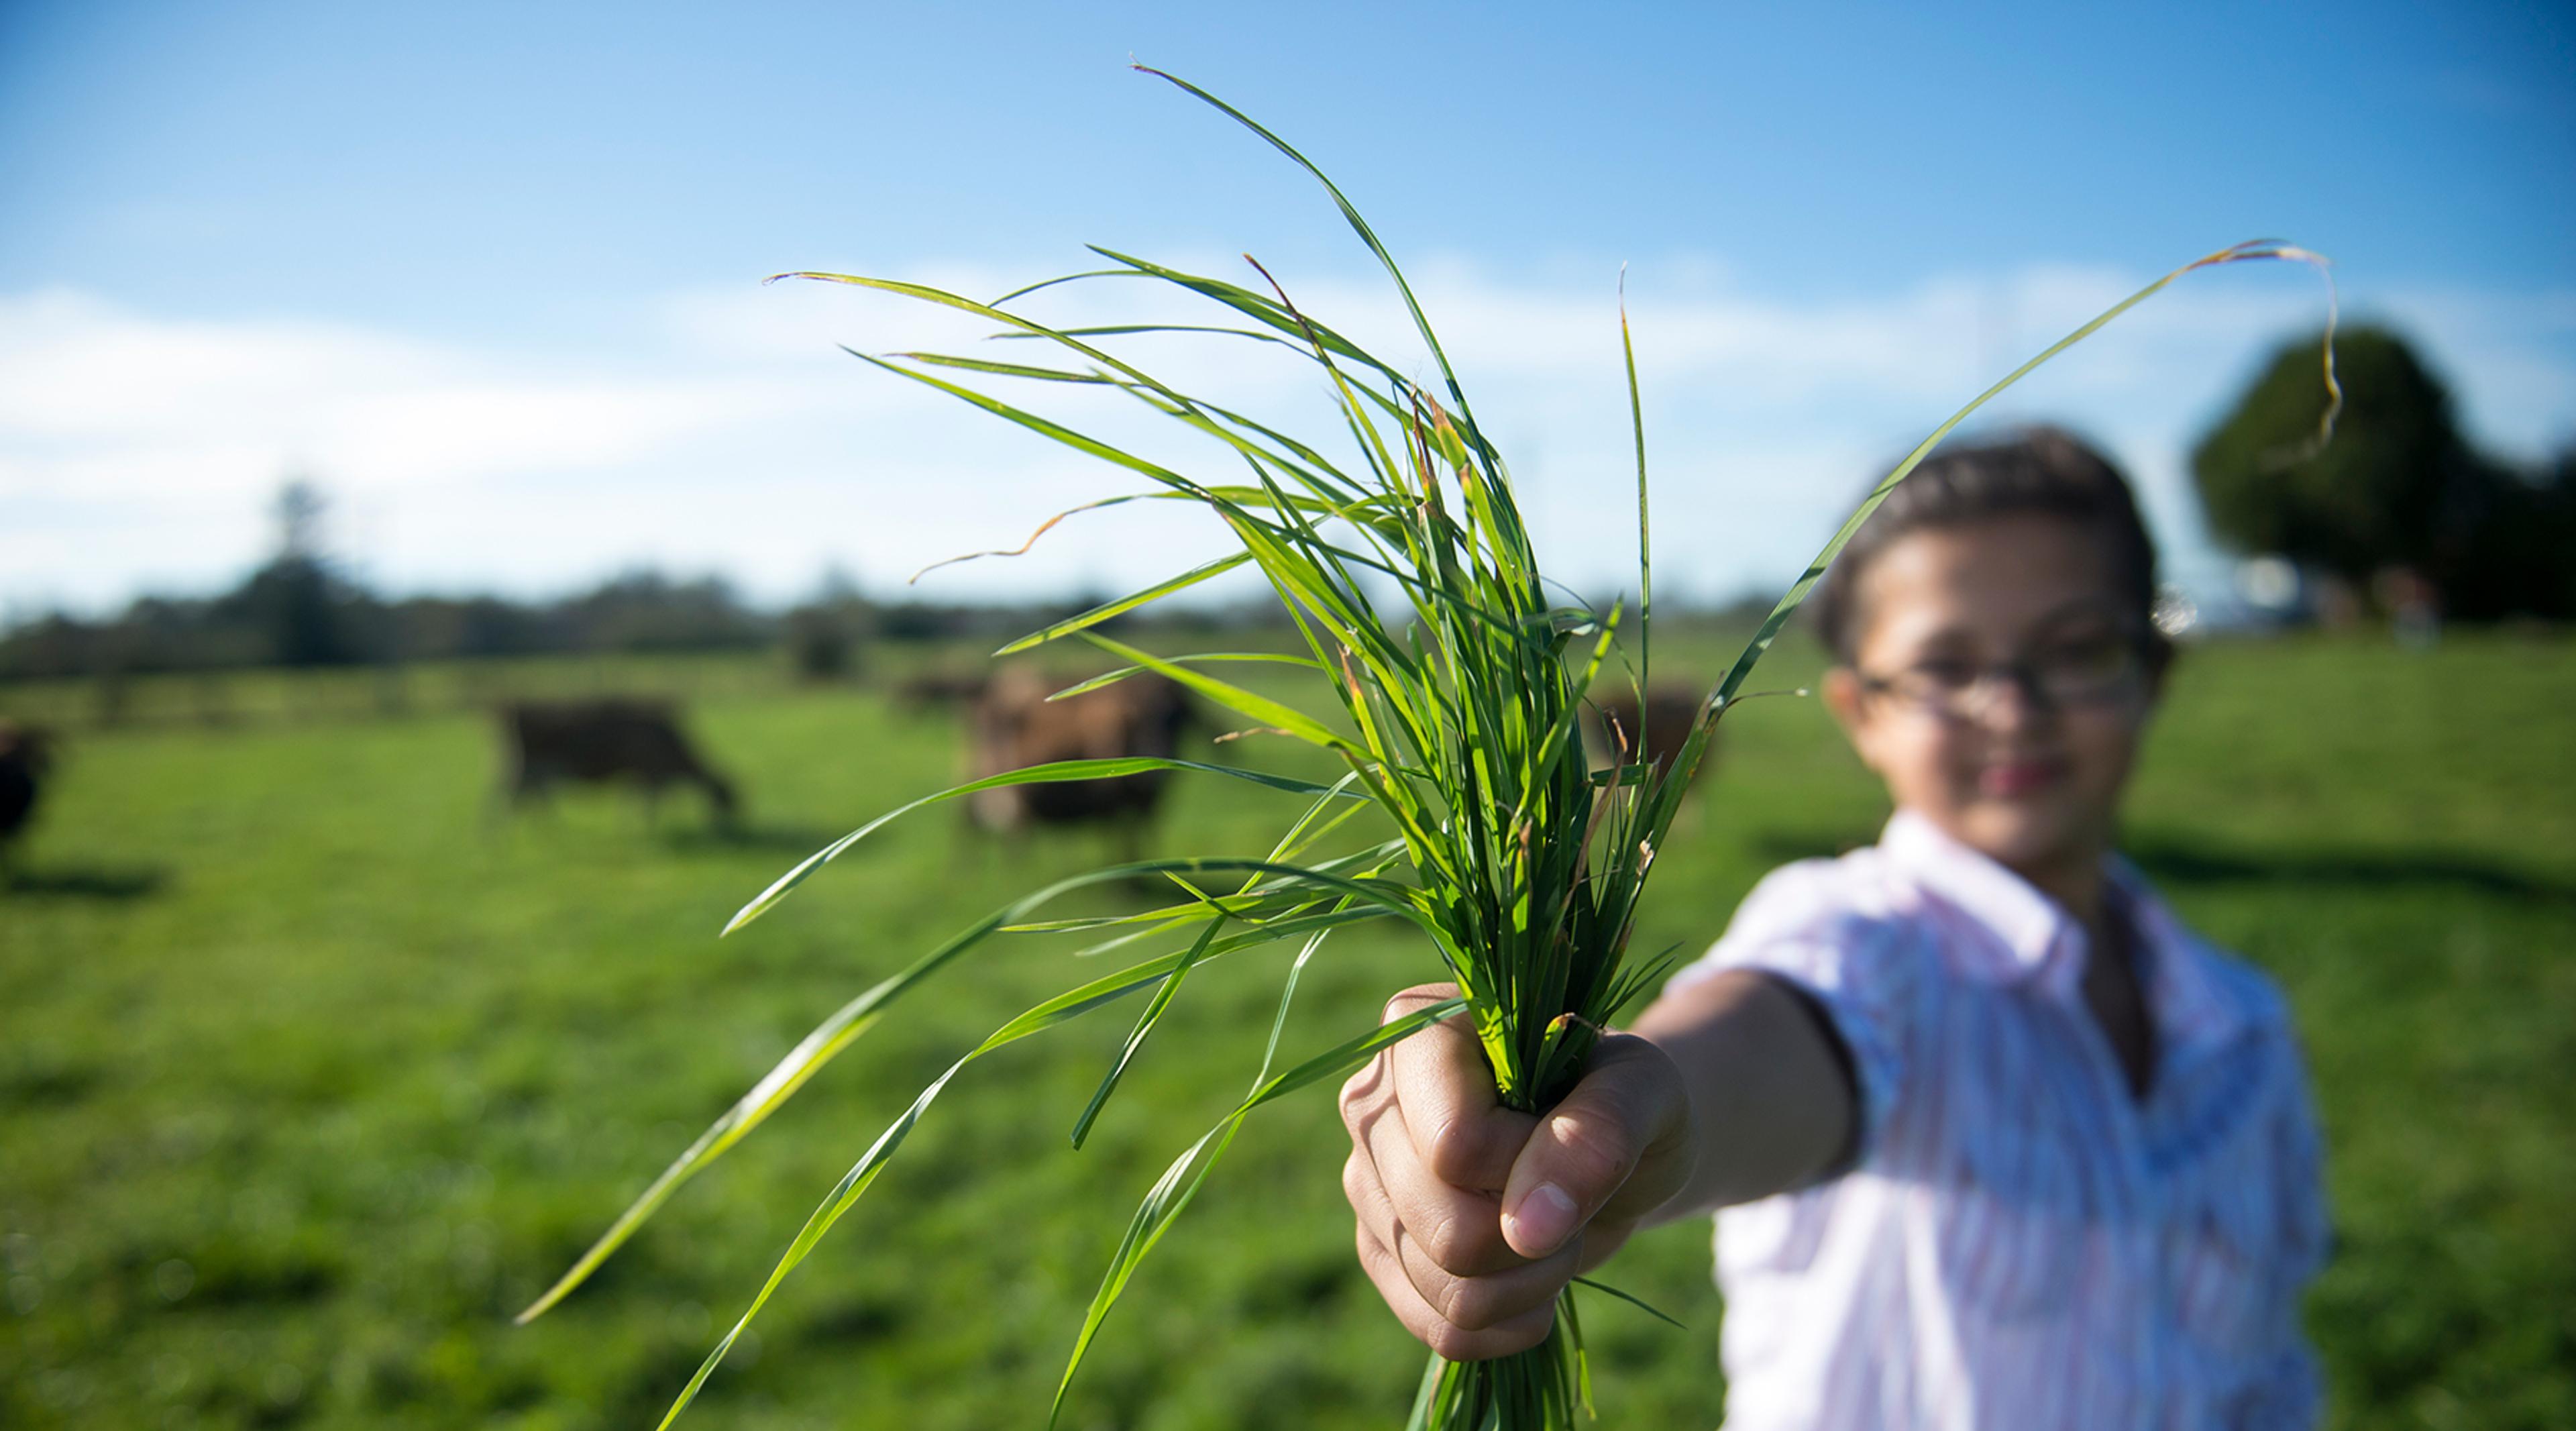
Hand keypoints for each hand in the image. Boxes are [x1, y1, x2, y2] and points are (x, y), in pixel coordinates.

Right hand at [1338, 984, 1694, 1359]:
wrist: (1607, 1142)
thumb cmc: (1623, 1095)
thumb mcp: (1644, 1090)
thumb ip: (1600, 1132)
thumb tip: (1529, 1230)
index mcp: (1418, 1031)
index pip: (1453, 1148)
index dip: (1531, 1168)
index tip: (1567, 1132)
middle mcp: (1370, 1102)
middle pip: (1444, 1227)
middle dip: (1538, 1237)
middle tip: (1572, 1196)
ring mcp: (1366, 1180)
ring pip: (1443, 1286)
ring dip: (1531, 1282)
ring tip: (1557, 1233)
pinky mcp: (1380, 1248)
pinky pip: (1440, 1327)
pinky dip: (1508, 1323)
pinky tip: (1535, 1282)